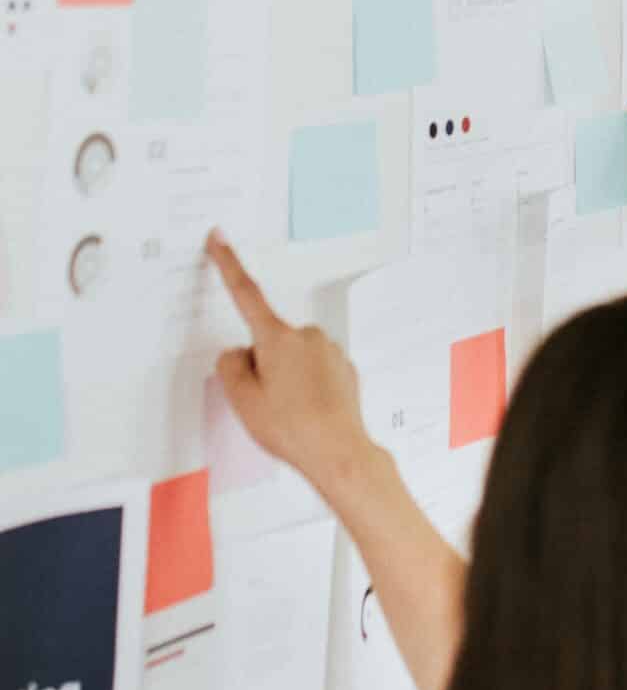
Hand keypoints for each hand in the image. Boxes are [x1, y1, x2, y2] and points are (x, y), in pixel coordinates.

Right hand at [205, 230, 370, 490]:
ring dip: (286, 378)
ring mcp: (330, 350)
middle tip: (267, 402)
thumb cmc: (291, 428)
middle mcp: (307, 335)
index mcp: (277, 338)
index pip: (245, 293)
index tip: (219, 238)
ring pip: (292, 358)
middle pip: (268, 341)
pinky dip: (307, 387)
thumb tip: (238, 353)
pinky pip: (314, 371)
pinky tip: (309, 411)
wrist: (338, 452)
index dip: (227, 264)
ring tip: (291, 412)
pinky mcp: (345, 366)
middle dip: (261, 364)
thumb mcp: (242, 400)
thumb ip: (230, 366)